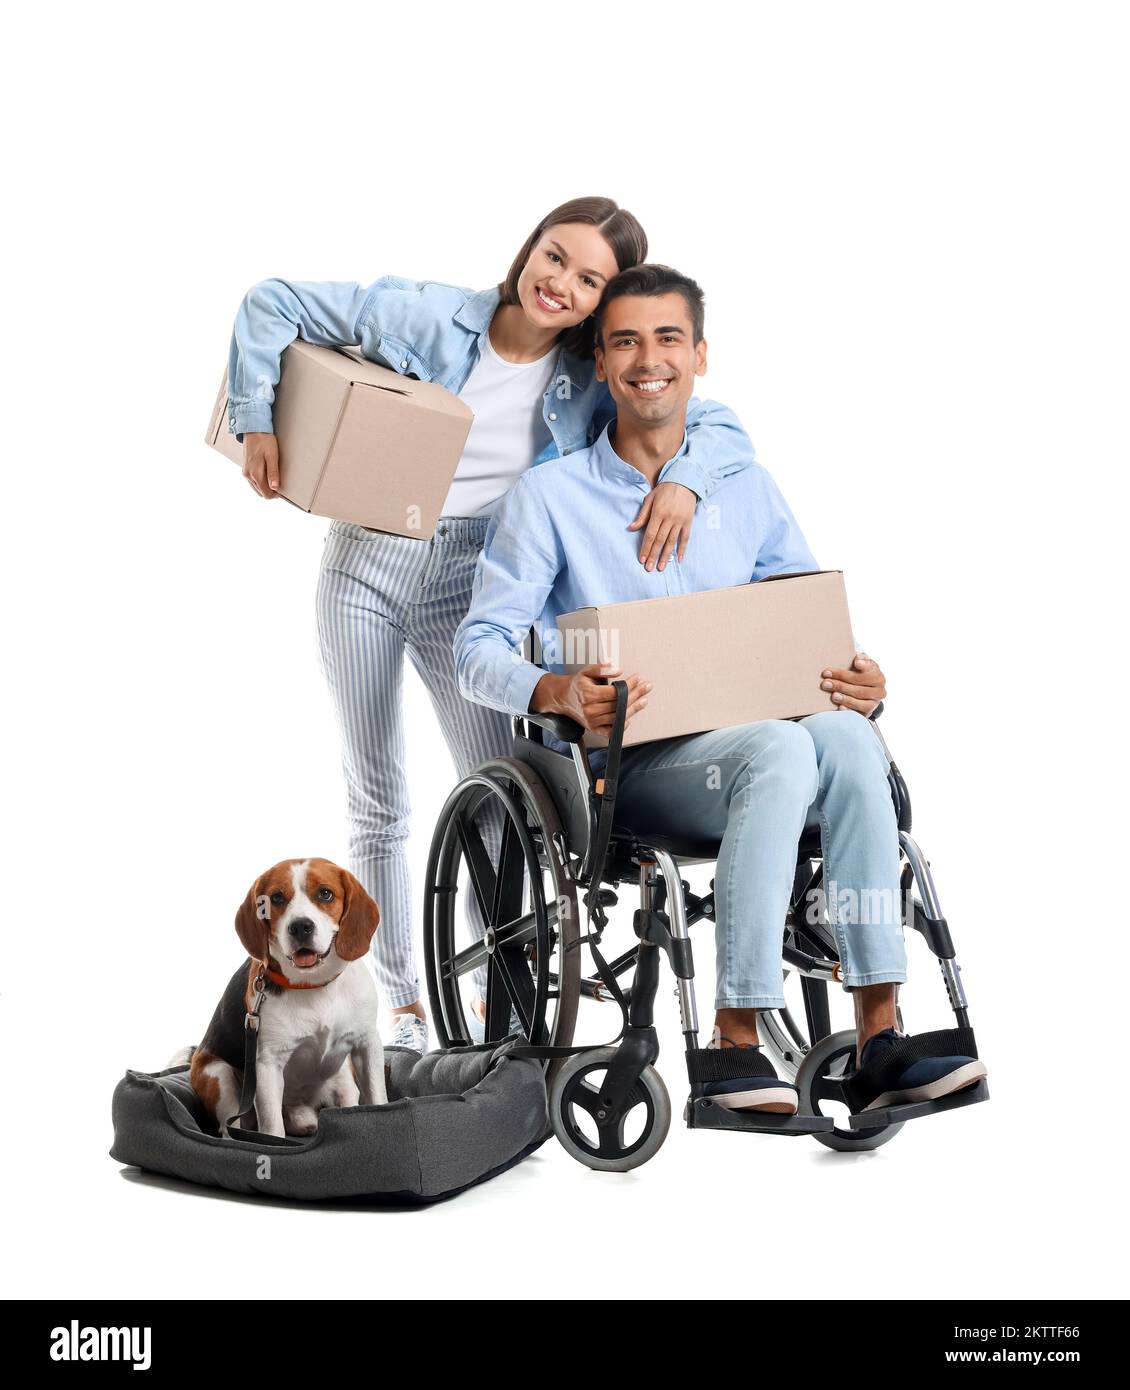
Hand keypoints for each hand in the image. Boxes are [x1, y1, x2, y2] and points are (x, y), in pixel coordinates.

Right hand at [242, 432, 280, 498]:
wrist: (253, 429)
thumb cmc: (264, 440)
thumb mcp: (272, 456)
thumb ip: (273, 473)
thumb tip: (275, 487)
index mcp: (254, 474)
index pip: (266, 493)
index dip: (276, 495)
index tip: (283, 490)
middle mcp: (248, 475)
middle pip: (261, 492)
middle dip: (271, 492)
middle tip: (280, 484)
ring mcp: (245, 472)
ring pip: (257, 488)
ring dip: (266, 487)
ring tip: (275, 479)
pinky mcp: (245, 468)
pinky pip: (254, 481)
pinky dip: (261, 482)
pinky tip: (267, 475)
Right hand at [531, 664, 651, 734]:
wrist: (563, 698)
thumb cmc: (577, 684)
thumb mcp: (587, 671)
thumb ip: (602, 669)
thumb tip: (619, 670)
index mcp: (588, 694)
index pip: (614, 691)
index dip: (629, 685)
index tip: (639, 678)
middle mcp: (590, 710)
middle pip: (619, 704)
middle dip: (636, 695)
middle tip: (647, 687)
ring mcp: (592, 721)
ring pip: (618, 717)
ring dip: (633, 709)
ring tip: (644, 700)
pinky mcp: (594, 729)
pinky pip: (611, 731)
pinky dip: (621, 726)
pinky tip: (630, 717)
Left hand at [628, 481, 696, 571]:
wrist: (685, 481)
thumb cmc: (664, 490)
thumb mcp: (650, 499)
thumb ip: (642, 515)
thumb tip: (631, 528)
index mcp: (658, 513)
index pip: (650, 534)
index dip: (645, 548)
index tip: (642, 559)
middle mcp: (669, 518)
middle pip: (660, 541)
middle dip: (654, 556)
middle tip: (649, 568)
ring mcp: (680, 521)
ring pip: (672, 542)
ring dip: (666, 556)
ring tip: (661, 568)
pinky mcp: (688, 522)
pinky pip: (685, 538)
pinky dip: (682, 549)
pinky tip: (678, 559)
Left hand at [820, 652, 886, 715]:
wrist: (864, 691)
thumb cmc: (858, 674)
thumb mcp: (861, 664)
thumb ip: (860, 659)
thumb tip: (857, 658)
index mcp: (877, 676)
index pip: (868, 671)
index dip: (862, 667)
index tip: (854, 663)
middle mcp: (879, 690)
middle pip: (859, 687)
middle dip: (841, 684)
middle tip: (826, 682)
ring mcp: (874, 703)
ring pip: (860, 701)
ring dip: (845, 698)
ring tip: (833, 695)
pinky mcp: (867, 713)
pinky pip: (858, 713)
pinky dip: (848, 710)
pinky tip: (839, 707)